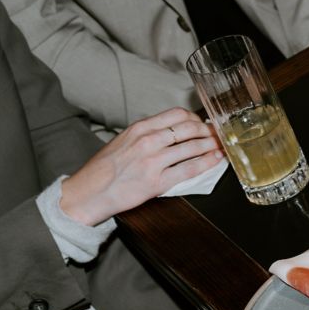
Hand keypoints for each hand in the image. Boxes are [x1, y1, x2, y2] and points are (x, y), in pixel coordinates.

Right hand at [61, 108, 223, 225]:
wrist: (86, 194)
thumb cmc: (103, 169)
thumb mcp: (122, 141)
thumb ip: (147, 133)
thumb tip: (172, 130)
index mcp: (139, 128)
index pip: (177, 114)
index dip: (196, 118)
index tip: (204, 123)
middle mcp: (148, 141)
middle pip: (189, 128)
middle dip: (209, 131)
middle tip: (219, 134)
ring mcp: (153, 161)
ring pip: (193, 147)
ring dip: (212, 145)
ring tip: (222, 146)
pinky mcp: (156, 182)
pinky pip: (189, 169)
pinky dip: (207, 163)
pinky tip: (216, 160)